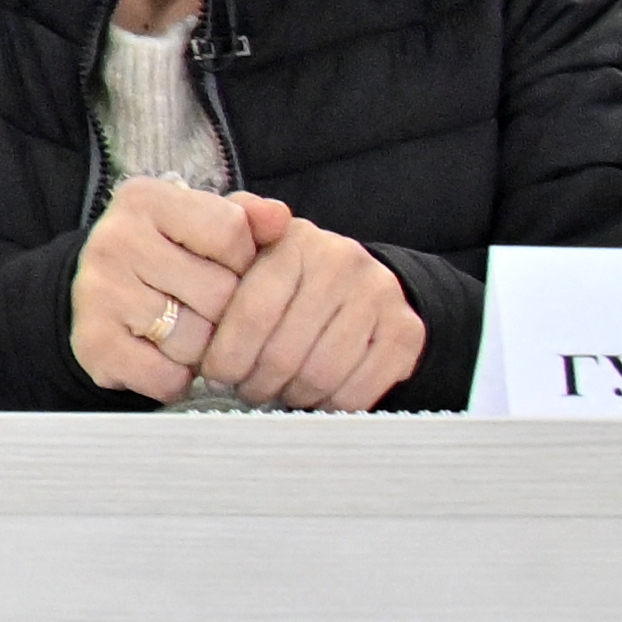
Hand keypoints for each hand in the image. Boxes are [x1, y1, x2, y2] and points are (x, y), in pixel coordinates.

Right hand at [67, 177, 263, 402]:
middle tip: (210, 311)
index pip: (230, 232)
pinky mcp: (93, 343)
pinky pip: (165, 376)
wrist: (96, 298)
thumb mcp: (202, 224)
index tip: (228, 268)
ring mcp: (98, 293)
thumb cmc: (165, 258)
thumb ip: (247, 218)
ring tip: (189, 335)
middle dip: (227, 312)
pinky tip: (165, 360)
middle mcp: (114, 240)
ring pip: (195, 340)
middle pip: (217, 292)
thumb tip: (279, 217)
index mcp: (145, 200)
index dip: (244, 260)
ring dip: (203, 350)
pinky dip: (175, 379)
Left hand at [191, 202, 424, 413]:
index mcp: (297, 242)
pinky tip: (313, 396)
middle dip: (254, 382)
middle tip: (244, 389)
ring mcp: (380, 296)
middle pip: (285, 351)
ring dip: (290, 395)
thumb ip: (236, 225)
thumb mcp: (251, 242)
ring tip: (275, 391)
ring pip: (320, 375)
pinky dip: (329, 405)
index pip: (253, 313)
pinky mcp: (406, 331)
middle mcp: (344, 263)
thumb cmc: (285, 271)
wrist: (355, 279)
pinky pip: (359, 391)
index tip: (215, 375)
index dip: (227, 356)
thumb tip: (261, 216)